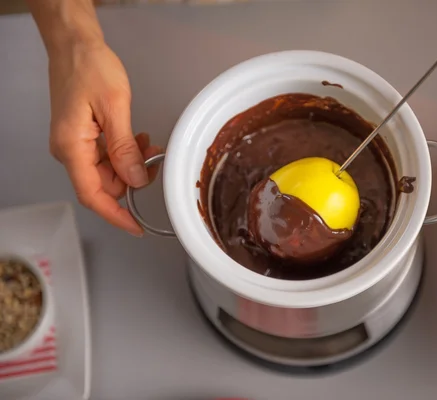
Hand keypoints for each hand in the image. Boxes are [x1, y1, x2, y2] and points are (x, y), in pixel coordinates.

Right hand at [48, 42, 160, 235]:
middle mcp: (69, 150)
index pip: (92, 195)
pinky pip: (106, 156)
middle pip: (104, 184)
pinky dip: (125, 152)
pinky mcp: (82, 137)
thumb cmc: (89, 68)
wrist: (75, 46)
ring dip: (132, 163)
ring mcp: (75, 144)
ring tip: (147, 144)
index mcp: (71, 147)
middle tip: (154, 160)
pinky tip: (137, 138)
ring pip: (109, 171)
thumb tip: (135, 179)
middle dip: (133, 178)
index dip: (116, 215)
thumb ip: (125, 148)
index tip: (136, 227)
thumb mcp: (114, 108)